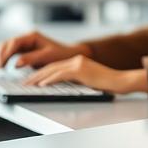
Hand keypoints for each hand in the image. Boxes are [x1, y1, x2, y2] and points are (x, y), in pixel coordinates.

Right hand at [0, 30, 89, 69]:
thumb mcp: (47, 57)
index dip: (6, 53)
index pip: (14, 42)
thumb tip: (15, 64)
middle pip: (7, 44)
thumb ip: (31, 59)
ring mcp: (25, 44)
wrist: (70, 55)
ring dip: (0, 57)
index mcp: (32, 36)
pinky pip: (11, 53)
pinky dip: (5, 59)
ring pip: (7, 48)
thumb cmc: (61, 55)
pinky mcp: (25, 51)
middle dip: (0, 55)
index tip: (2, 63)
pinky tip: (1, 67)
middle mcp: (27, 38)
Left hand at [23, 55, 145, 94]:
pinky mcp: (81, 70)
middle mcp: (76, 60)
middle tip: (25, 82)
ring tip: (28, 85)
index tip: (32, 80)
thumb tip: (62, 87)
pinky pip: (61, 75)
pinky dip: (49, 80)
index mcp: (77, 62)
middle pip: (50, 67)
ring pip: (52, 70)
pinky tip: (41, 85)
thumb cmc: (108, 85)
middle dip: (36, 75)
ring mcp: (78, 64)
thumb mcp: (88, 81)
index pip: (55, 67)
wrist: (122, 81)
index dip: (41, 73)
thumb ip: (76, 81)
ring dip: (38, 78)